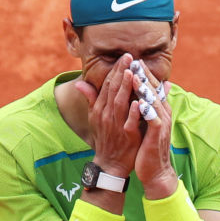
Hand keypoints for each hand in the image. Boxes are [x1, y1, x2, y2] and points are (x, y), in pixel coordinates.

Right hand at [73, 56, 140, 178]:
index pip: (107, 85)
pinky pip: (130, 122)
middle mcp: (106, 115)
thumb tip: (80, 83)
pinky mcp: (127, 136)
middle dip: (121, 72)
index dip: (115, 70)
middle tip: (129, 57)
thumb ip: (90, 99)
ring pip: (120, 103)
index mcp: (100, 109)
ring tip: (132, 72)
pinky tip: (139, 101)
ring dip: (126, 87)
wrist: (110, 164)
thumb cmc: (105, 138)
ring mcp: (116, 125)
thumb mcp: (94, 118)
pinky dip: (134, 112)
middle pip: (113, 90)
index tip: (124, 57)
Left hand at [130, 61, 177, 196]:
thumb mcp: (146, 125)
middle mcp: (162, 113)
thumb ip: (144, 108)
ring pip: (153, 101)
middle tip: (133, 60)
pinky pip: (153, 119)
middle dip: (144, 74)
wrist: (155, 171)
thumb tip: (140, 94)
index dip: (143, 73)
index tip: (132, 60)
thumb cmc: (148, 147)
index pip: (151, 87)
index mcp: (159, 109)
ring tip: (136, 74)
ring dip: (145, 87)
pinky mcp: (157, 135)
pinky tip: (139, 101)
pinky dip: (147, 109)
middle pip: (153, 89)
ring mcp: (161, 123)